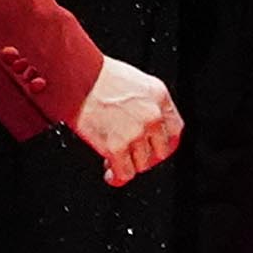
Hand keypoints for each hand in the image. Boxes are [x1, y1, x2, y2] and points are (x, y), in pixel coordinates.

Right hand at [68, 56, 181, 183]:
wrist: (76, 77)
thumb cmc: (96, 75)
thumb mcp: (133, 80)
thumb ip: (144, 102)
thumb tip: (143, 122)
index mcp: (158, 95)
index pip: (175, 130)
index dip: (165, 144)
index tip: (155, 149)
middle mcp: (152, 115)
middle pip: (161, 151)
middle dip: (147, 158)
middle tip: (133, 157)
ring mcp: (135, 132)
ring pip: (142, 165)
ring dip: (129, 166)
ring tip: (115, 162)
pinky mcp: (116, 146)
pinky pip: (124, 173)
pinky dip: (117, 177)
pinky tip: (110, 174)